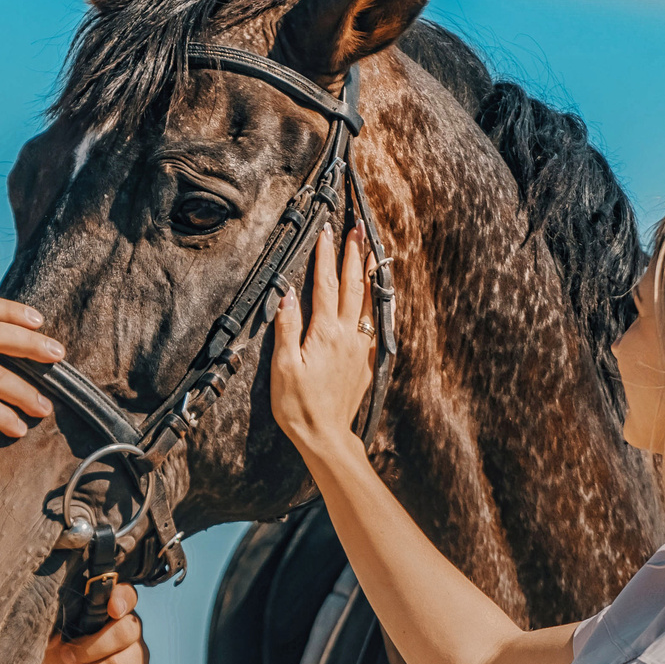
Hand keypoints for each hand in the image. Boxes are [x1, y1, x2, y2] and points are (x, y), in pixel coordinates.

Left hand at [29, 582, 149, 663]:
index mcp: (110, 612)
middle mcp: (130, 634)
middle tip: (67, 657)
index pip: (128, 595)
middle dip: (91, 648)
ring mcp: (137, 663)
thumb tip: (56, 621)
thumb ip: (57, 622)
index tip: (111, 609)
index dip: (122, 599)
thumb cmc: (53, 655)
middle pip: (127, 632)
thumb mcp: (49, 636)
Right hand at [269, 226, 375, 458]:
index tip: (327, 231)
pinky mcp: (366, 360)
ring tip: (371, 249)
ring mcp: (360, 347)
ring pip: (368, 301)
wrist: (326, 436)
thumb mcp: (283, 368)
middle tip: (357, 228)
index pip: (324, 284)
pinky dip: (378, 301)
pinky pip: (376, 322)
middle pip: (352, 285)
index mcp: (325, 333)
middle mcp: (348, 335)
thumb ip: (287, 328)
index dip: (325, 256)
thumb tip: (286, 294)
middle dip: (354, 254)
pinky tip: (380, 294)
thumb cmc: (298, 405)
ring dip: (368, 272)